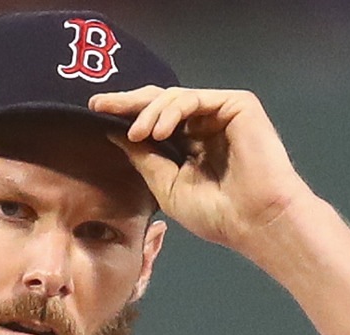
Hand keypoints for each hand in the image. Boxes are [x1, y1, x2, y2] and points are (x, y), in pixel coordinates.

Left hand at [89, 85, 314, 252]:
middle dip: (127, 101)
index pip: (153, 120)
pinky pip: (194, 98)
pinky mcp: (237, 105)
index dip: (125, 114)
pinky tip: (157, 131)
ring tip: (136, 133)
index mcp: (188, 144)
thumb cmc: (215, 213)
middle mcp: (203, 125)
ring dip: (148, 112)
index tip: (94, 112)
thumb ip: (143, 157)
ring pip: (174, 97)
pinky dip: (172, 110)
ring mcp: (220, 113)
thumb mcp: (166, 185)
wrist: (255, 222)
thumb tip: (113, 133)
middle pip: (159, 101)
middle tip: (99, 104)